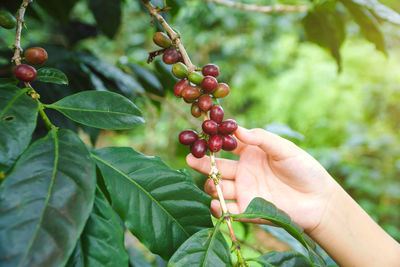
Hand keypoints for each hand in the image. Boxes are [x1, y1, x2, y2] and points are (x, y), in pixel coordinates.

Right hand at [186, 126, 338, 232]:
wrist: (319, 200)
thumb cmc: (304, 169)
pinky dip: (218, 207)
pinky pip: (227, 210)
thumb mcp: (284, 149)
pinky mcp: (247, 210)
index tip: (202, 136)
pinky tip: (216, 203)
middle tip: (190, 158)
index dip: (214, 142)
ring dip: (212, 185)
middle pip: (216, 166)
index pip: (226, 146)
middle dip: (202, 163)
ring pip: (218, 187)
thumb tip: (236, 128)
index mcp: (250, 154)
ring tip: (214, 182)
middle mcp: (243, 172)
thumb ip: (261, 138)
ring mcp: (244, 191)